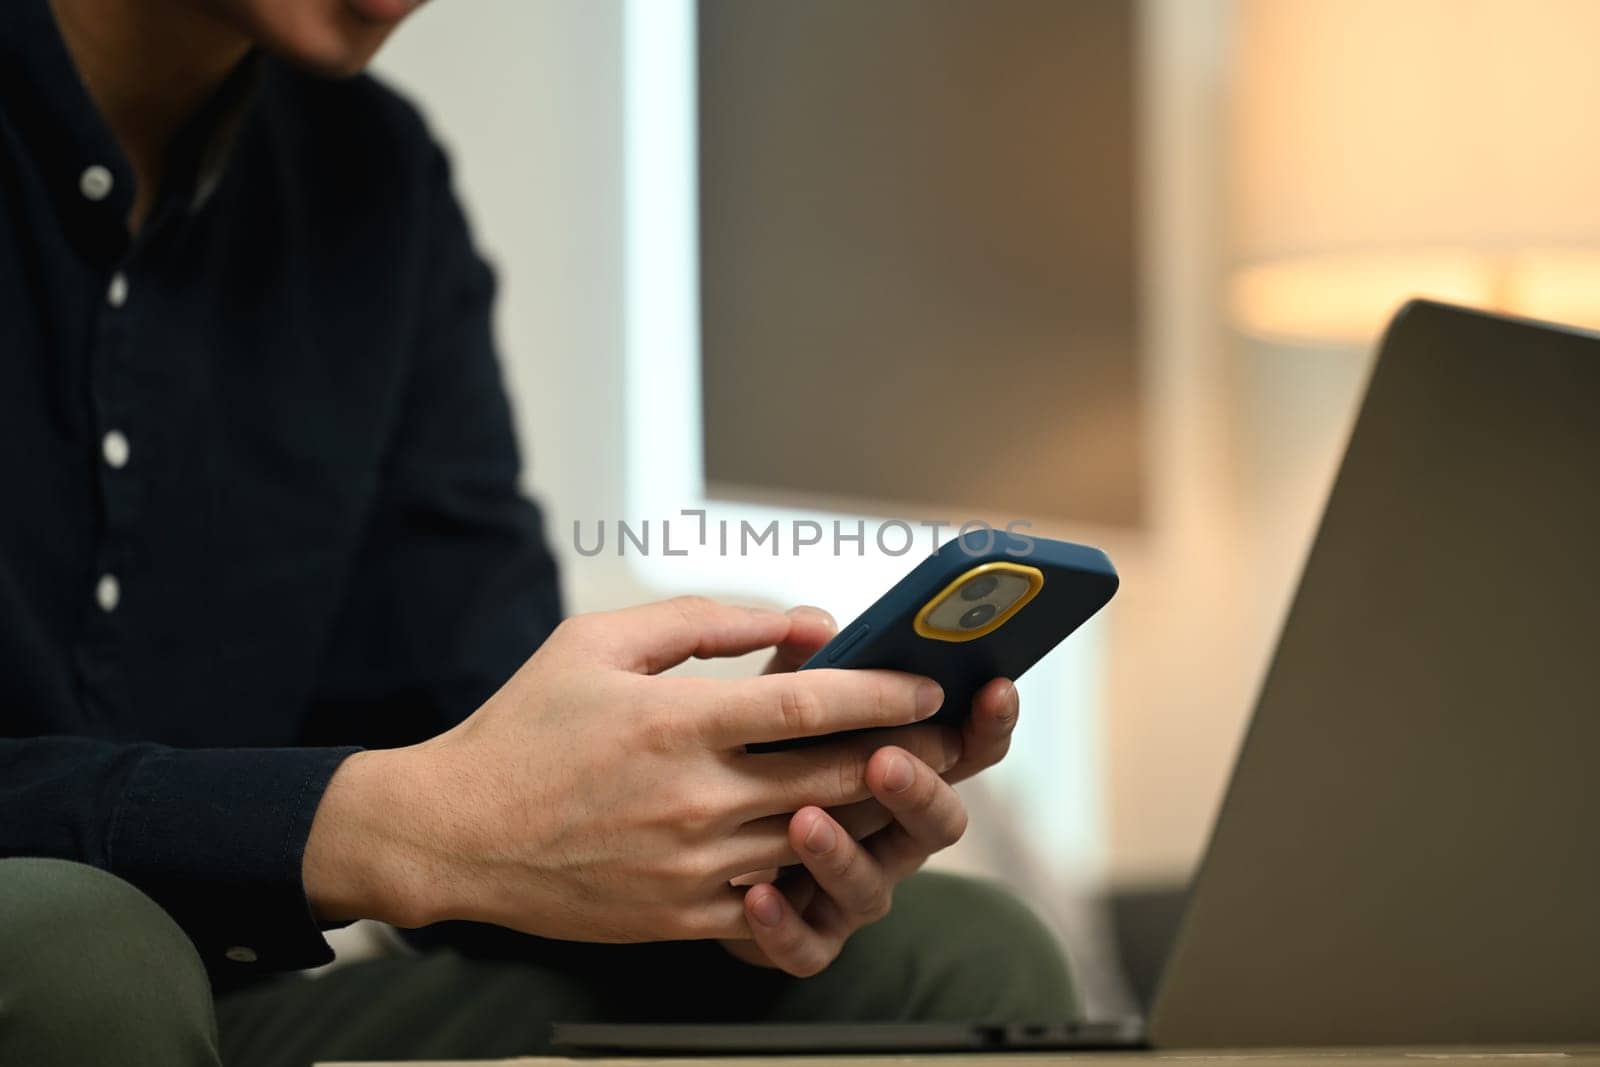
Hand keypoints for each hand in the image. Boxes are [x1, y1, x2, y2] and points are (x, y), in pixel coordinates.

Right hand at [302, 597, 959, 941]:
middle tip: (953, 734)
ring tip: (912, 782)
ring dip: (878, 813)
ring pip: (820, 841)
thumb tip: (804, 622)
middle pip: (839, 779)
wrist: (453, 834)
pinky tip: (841, 847)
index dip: (885, 691)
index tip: (932, 682)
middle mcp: (697, 799)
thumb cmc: (526, 725)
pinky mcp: (682, 916)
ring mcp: (693, 867)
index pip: (812, 705)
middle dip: (908, 755)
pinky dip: (818, 873)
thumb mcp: (599, 642)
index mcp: (679, 722)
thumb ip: (707, 620)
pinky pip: (777, 899)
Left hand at [719, 605, 1021, 975]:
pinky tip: (757, 894)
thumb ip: (804, 667)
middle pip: (939, 821)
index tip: (994, 686)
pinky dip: (784, 923)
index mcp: (902, 772)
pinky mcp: (808, 940)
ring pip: (873, 885)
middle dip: (917, 789)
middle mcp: (892, 836)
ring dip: (842, 852)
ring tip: (804, 820)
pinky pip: (807, 946)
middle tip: (885, 759)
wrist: (695, 849)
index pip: (966, 749)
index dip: (988, 722)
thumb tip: (821, 624)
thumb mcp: (780, 708)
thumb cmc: (755, 765)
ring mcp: (855, 892)